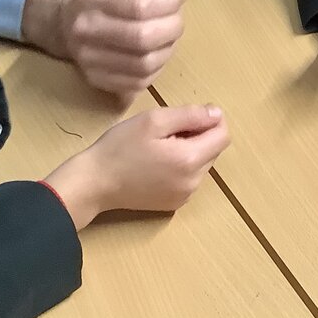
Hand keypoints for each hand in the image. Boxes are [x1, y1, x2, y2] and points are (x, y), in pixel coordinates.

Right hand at [22, 0, 185, 104]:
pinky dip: (156, 70)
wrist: (62, 22)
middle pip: (142, 38)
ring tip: (170, 37)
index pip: (140, 6)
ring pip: (143, 64)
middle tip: (178, 20)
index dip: (168, 4)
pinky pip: (137, 82)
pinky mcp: (96, 79)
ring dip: (167, 51)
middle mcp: (88, 29)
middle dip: (172, 29)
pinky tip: (158, 54)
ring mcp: (90, 58)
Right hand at [44, 104, 230, 229]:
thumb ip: (190, 115)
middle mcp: (193, 182)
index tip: (188, 115)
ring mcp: (184, 196)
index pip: (223, 136)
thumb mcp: (153, 120)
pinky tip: (156, 163)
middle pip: (213, 150)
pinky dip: (181, 166)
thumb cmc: (120, 147)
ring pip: (202, 164)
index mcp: (190, 160)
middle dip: (198, 135)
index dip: (211, 120)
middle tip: (166, 130)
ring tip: (159, 146)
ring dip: (190, 150)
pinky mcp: (173, 204)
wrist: (94, 184)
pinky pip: (189, 178)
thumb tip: (216, 113)